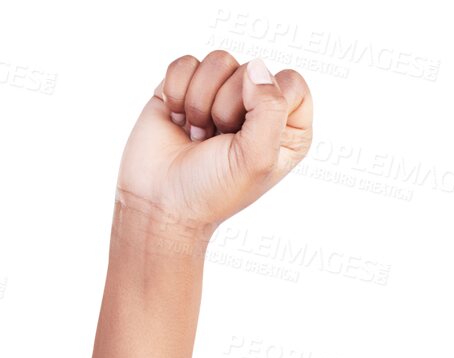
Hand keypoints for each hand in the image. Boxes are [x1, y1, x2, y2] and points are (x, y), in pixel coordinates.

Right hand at [115, 51, 312, 234]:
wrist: (161, 202)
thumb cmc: (212, 190)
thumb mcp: (256, 160)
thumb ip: (270, 109)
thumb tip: (257, 67)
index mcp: (287, 129)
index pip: (292, 84)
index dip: (266, 103)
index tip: (246, 134)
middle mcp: (257, 107)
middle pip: (252, 69)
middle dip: (226, 108)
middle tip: (216, 142)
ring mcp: (220, 94)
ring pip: (218, 61)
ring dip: (200, 102)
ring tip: (197, 134)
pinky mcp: (187, 85)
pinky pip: (186, 63)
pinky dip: (176, 92)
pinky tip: (177, 120)